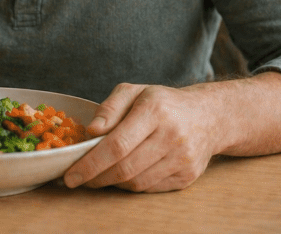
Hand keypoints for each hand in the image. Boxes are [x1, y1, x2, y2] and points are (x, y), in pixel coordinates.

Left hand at [63, 83, 218, 192]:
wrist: (209, 116)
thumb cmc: (163, 103)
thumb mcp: (134, 92)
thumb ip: (109, 108)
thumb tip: (91, 131)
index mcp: (155, 110)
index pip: (117, 145)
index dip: (91, 163)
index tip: (71, 175)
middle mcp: (172, 135)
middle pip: (125, 168)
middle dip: (96, 178)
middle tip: (78, 179)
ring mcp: (183, 158)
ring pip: (136, 183)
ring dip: (112, 183)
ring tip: (98, 175)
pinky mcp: (187, 176)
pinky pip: (150, 188)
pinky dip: (131, 185)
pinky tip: (122, 175)